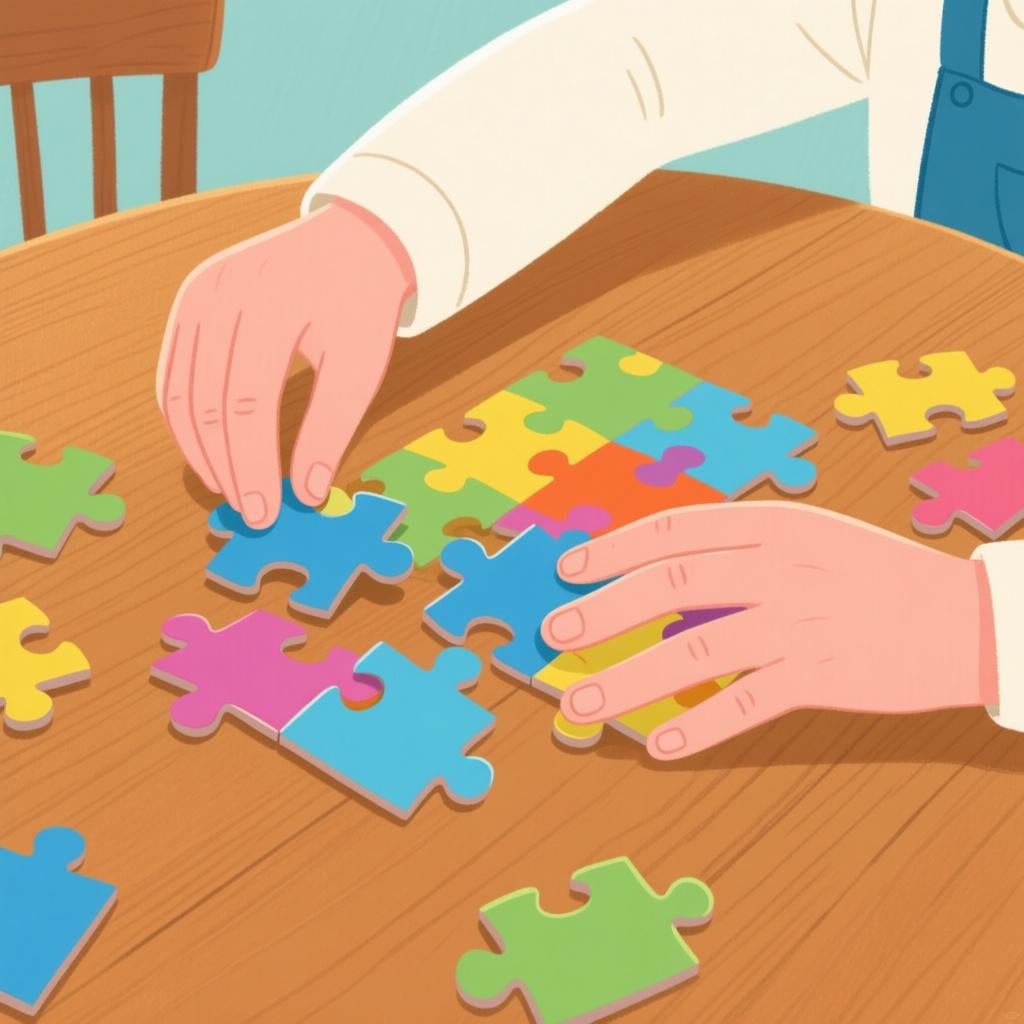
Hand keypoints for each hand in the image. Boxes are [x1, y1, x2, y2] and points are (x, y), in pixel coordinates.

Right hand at [157, 199, 415, 526]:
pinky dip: (183, 419)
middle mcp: (224, 294)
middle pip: (208, 403)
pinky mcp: (190, 298)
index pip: (249, 405)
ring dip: (198, 450)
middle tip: (249, 511)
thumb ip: (330, 429)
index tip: (265, 513)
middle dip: (227, 466)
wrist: (352, 240)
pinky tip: (206, 452)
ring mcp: (199, 293)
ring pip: (179, 391)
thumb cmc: (361, 307)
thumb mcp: (361, 367)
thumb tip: (305, 495)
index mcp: (273, 307)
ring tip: (227, 487)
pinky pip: (172, 371)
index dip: (253, 466)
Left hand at [542, 503, 996, 759]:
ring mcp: (801, 622)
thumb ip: (738, 553)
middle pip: (673, 585)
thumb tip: (656, 586)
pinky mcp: (824, 675)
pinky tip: (663, 747)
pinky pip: (749, 704)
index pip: (674, 531)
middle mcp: (780, 568)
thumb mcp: (806, 538)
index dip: (614, 549)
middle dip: (605, 610)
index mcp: (772, 525)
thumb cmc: (870, 575)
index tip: (568, 570)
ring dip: (631, 678)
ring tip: (581, 703)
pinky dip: (702, 727)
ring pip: (697, 649)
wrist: (965, 617)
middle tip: (555, 634)